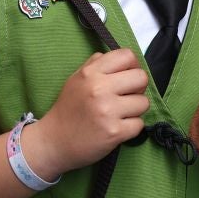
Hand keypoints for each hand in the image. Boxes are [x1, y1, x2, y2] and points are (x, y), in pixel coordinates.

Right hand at [29, 49, 150, 177]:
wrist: (55, 141)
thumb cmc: (68, 108)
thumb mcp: (76, 79)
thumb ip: (97, 65)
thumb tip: (124, 60)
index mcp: (90, 73)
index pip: (127, 56)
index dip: (132, 66)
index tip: (127, 77)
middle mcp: (99, 89)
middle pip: (141, 78)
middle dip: (137, 88)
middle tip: (126, 97)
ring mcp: (108, 111)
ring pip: (144, 103)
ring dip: (135, 110)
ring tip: (119, 114)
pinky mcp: (115, 132)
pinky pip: (139, 124)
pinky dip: (131, 127)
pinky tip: (117, 127)